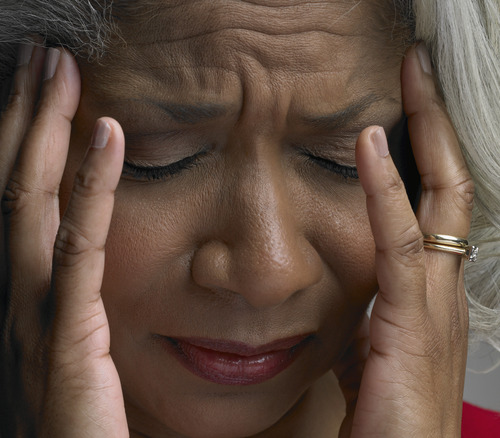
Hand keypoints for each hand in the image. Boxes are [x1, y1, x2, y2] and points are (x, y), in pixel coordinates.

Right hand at [0, 43, 127, 436]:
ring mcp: (31, 318)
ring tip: (58, 67)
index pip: (3, 202)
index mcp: (12, 300)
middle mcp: (9, 300)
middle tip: (38, 53)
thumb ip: (67, 306)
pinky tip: (108, 134)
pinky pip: (78, 250)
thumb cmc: (73, 432)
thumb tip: (82, 263)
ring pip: (26, 204)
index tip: (30, 89)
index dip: (13, 140)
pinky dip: (90, 187)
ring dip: (41, 128)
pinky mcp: (69, 339)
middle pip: (5, 186)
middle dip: (19, 114)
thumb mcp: (61, 355)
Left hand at [336, 43, 473, 436]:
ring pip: (441, 199)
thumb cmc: (383, 422)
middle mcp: (444, 289)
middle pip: (452, 186)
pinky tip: (371, 143)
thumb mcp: (367, 357)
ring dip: (425, 133)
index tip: (400, 106)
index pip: (435, 205)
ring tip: (411, 77)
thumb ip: (361, 325)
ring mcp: (435, 303)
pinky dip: (385, 189)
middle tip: (419, 68)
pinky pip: (400, 242)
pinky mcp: (411, 323)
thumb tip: (340, 311)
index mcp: (430, 294)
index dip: (424, 153)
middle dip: (438, 124)